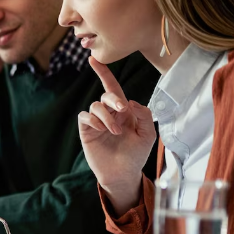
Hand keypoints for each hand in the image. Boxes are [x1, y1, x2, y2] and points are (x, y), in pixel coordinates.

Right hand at [78, 57, 156, 213]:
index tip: (93, 59)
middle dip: (113, 99)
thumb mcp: (148, 134)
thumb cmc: (136, 155)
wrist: (123, 174)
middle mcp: (108, 113)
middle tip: (122, 111)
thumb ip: (144, 115)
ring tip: (114, 132)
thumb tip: (129, 101)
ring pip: (96, 106)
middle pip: (106, 95)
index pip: (113, 87)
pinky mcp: (86, 131)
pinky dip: (94, 119)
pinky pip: (85, 116)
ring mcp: (96, 122)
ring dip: (106, 116)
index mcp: (123, 111)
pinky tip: (102, 129)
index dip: (104, 73)